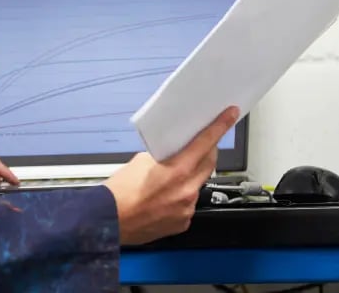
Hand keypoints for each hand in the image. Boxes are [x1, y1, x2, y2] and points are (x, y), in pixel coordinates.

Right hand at [103, 106, 238, 245]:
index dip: (220, 127)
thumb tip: (170, 155)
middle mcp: (186, 191)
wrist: (109, 221)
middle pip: (208, 164)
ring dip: (191, 177)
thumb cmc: (119, 194)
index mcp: (177, 171)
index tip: (230, 116)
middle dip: (207, 151)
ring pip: (198, 185)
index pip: (205, 143)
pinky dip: (181, 197)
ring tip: (171, 178)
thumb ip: (161, 156)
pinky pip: (189, 204)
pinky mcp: (182, 222)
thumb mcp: (139, 162)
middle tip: (203, 144)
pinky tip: (165, 197)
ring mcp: (186, 209)